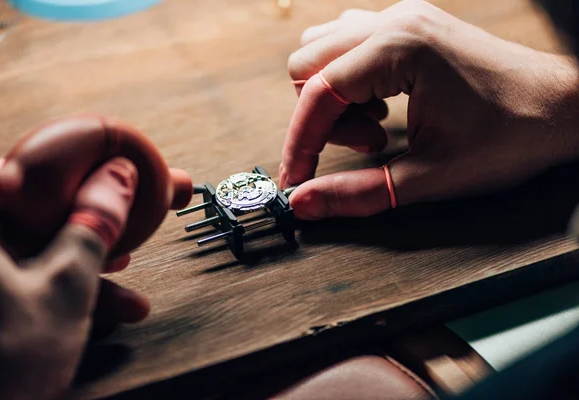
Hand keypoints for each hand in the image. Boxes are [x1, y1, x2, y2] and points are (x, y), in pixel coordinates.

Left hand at [0, 157, 145, 398]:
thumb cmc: (7, 362)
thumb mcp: (67, 284)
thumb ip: (95, 224)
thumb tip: (118, 175)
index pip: (9, 172)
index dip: (60, 166)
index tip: (98, 166)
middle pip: (29, 213)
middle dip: (82, 220)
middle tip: (119, 215)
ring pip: (33, 249)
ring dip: (82, 258)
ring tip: (127, 267)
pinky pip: (29, 277)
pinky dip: (66, 284)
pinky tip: (112, 300)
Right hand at [281, 0, 578, 219]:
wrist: (564, 108)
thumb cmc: (511, 135)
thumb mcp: (430, 176)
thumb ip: (358, 193)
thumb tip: (303, 203)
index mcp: (399, 48)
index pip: (317, 93)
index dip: (299, 143)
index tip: (297, 179)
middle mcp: (395, 22)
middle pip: (308, 66)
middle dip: (320, 118)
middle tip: (366, 145)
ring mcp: (402, 19)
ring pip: (324, 52)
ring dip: (334, 97)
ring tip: (377, 126)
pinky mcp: (410, 28)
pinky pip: (350, 46)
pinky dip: (351, 82)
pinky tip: (383, 105)